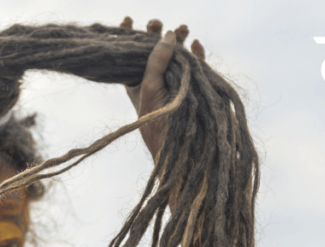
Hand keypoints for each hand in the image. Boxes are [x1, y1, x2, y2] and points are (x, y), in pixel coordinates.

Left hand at [120, 17, 206, 161]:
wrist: (178, 148)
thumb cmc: (156, 119)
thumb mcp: (150, 86)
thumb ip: (156, 60)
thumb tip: (167, 34)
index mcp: (136, 83)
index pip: (128, 56)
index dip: (127, 37)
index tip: (127, 20)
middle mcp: (154, 81)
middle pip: (153, 51)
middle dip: (155, 34)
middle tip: (155, 24)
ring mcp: (174, 83)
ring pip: (176, 55)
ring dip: (180, 40)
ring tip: (183, 28)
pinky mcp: (193, 87)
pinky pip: (196, 66)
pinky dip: (197, 54)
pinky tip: (197, 44)